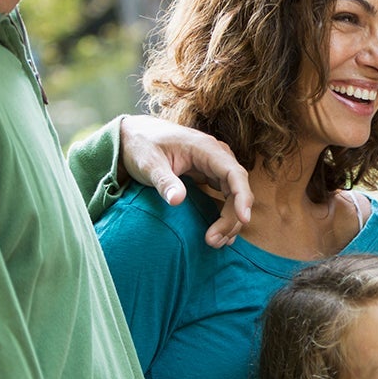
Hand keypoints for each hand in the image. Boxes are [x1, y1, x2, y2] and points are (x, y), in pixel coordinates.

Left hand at [117, 115, 252, 247]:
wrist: (134, 136)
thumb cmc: (142, 146)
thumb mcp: (149, 164)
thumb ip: (164, 182)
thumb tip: (177, 200)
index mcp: (206, 149)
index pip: (234, 173)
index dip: (242, 197)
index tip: (243, 219)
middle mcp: (217, 157)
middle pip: (237, 189)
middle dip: (231, 217)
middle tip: (213, 241)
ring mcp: (215, 167)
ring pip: (234, 195)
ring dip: (229, 219)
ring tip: (214, 242)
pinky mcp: (209, 176)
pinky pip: (225, 196)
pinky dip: (224, 215)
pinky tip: (219, 233)